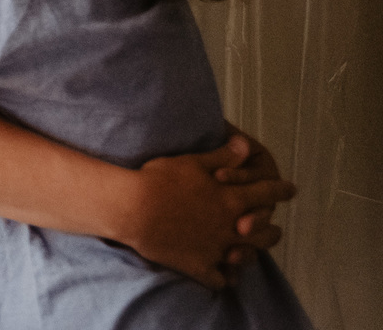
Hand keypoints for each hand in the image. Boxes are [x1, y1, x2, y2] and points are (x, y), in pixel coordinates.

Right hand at [124, 136, 295, 290]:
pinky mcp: (198, 266)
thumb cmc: (159, 180)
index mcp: (231, 198)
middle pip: (263, 231)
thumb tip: (246, 145)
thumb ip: (223, 156)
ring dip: (253, 253)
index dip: (280, 190)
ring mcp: (215, 249)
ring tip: (251, 251)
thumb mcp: (191, 162)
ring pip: (246, 256)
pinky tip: (224, 274)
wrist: (133, 209)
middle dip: (272, 229)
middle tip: (275, 228)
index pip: (265, 193)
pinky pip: (220, 278)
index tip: (290, 189)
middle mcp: (230, 226)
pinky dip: (224, 277)